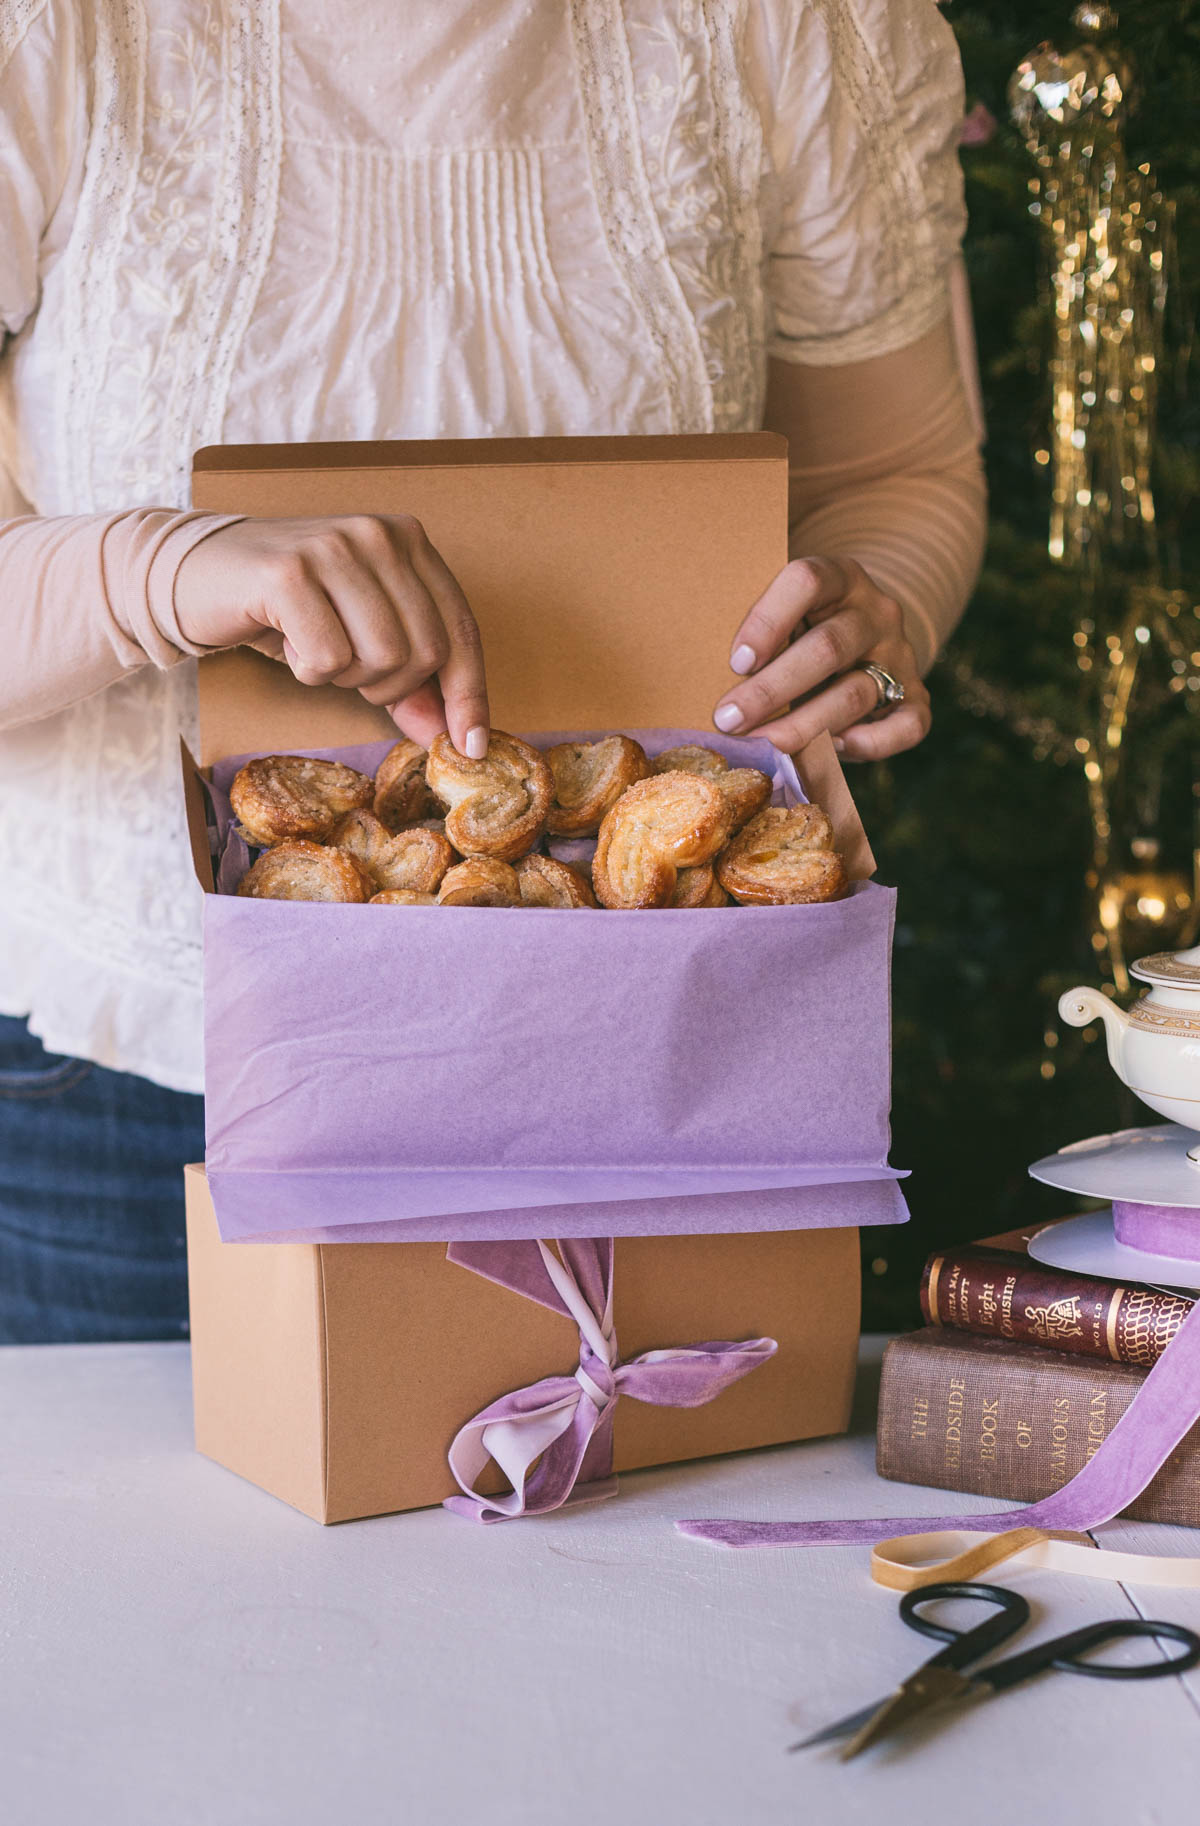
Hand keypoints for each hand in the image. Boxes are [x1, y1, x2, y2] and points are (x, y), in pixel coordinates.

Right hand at [174, 514, 488, 754]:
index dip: (469, 694)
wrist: (193, 575)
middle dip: (389, 686)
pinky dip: (309, 670)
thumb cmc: (287, 609)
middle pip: (426, 652)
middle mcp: (378, 535)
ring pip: (383, 657)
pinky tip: (289, 642)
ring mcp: (335, 547)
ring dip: (346, 677)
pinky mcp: (290, 573)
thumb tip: (456, 737)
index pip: (460, 629)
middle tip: (346, 671)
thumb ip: (411, 683)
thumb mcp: (359, 641)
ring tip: (316, 649)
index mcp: (408, 541)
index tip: (470, 746)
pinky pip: (328, 657)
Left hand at [711, 557, 930, 760]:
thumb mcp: (785, 614)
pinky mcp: (916, 696)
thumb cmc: (802, 631)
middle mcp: (875, 613)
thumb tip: (703, 682)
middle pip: (826, 647)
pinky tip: (832, 749)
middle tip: (728, 720)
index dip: (768, 620)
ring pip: (855, 693)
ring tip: (763, 745)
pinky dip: (871, 744)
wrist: (864, 638)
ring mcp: (900, 655)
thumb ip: (761, 634)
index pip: (806, 581)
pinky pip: (908, 725)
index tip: (736, 662)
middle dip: (770, 690)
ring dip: (804, 726)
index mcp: (839, 577)